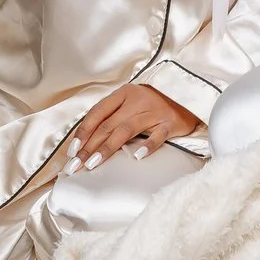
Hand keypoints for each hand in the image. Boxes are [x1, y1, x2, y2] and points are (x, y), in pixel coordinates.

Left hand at [66, 84, 199, 171]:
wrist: (188, 95)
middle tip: (76, 166)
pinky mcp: (170, 123)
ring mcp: (154, 111)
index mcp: (124, 93)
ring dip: (107, 148)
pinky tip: (137, 156)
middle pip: (108, 125)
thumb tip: (85, 143)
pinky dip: (147, 146)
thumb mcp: (131, 104)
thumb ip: (112, 117)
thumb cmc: (153, 104)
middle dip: (89, 147)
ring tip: (93, 164)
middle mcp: (137, 100)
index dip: (83, 132)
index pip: (97, 113)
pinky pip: (157, 136)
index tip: (72, 151)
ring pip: (126, 130)